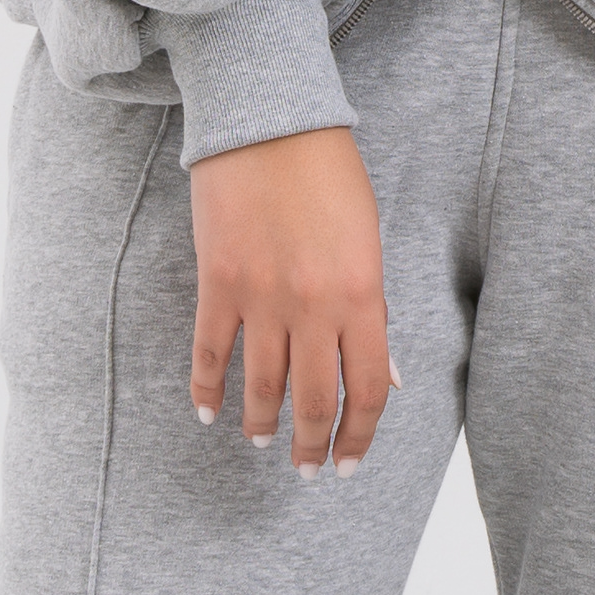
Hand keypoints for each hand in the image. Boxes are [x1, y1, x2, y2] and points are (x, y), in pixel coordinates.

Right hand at [189, 127, 395, 470]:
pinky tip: (210, 412)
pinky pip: (211, 353)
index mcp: (362, 294)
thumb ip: (373, 311)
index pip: (370, 387)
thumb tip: (386, 375)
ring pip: (262, 386)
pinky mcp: (218, 284)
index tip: (350, 461)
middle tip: (308, 469)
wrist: (268, 124)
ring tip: (263, 441)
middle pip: (316, 400)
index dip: (361, 434)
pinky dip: (208, 389)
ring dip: (262, 424)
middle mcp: (314, 306)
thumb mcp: (369, 241)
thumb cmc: (329, 176)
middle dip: (313, 444)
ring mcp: (262, 298)